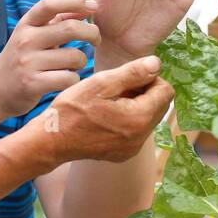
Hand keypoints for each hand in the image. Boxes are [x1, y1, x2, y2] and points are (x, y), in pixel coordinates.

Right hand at [0, 0, 99, 115]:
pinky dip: (73, 79)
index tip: (93, 5)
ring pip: (74, 56)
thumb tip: (87, 4)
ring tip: (73, 65)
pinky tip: (65, 80)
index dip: (75, 1)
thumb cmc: (22, 58)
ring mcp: (28, 62)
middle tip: (96, 40)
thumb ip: (58, 20)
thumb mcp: (33, 35)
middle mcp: (26, 39)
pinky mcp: (32, 84)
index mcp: (27, 23)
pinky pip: (68, 78)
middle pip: (70, 28)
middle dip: (92, 33)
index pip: (50, 4)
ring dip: (81, 62)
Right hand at [41, 55, 173, 163]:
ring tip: (109, 100)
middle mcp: (141, 138)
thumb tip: (157, 64)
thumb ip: (133, 73)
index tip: (127, 76)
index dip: (150, 78)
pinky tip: (105, 115)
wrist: (51, 141)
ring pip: (148, 118)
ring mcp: (132, 148)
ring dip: (135, 105)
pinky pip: (136, 131)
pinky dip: (127, 119)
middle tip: (116, 87)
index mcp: (139, 119)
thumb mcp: (101, 83)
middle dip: (144, 91)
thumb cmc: (72, 109)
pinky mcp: (123, 154)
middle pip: (159, 106)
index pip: (165, 91)